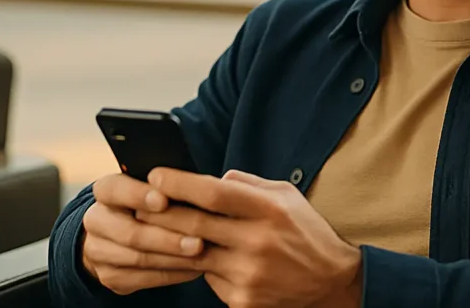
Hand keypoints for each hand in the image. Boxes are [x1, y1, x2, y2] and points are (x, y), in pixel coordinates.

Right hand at [80, 172, 206, 294]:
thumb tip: (206, 182)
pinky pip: (143, 278)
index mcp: (106, 190)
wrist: (120, 233)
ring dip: (173, 258)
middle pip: (129, 231)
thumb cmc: (152, 202)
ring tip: (203, 254)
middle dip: (167, 237)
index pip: (115, 189)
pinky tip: (195, 268)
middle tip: (199, 240)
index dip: (138, 195)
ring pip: (137, 258)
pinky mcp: (110, 276)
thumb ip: (169, 184)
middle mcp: (96, 220)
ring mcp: (99, 251)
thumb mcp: (154, 186)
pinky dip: (172, 274)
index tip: (165, 200)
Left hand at [137, 168, 362, 307]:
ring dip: (171, 241)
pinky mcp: (242, 300)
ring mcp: (249, 275)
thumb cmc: (305, 231)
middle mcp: (258, 242)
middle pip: (194, 225)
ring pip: (194, 254)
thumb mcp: (286, 195)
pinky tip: (199, 256)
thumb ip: (247, 183)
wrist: (332, 282)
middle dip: (160, 211)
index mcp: (269, 209)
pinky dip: (201, 266)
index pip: (214, 193)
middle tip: (138, 201)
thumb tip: (212, 178)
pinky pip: (208, 278)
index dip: (180, 183)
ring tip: (153, 228)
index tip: (155, 174)